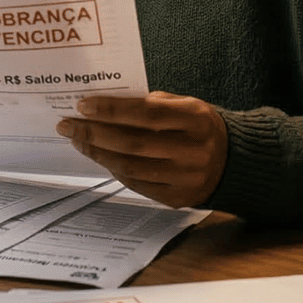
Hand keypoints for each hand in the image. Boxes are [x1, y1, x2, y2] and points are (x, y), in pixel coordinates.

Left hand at [56, 91, 227, 207]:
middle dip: (94, 133)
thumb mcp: (187, 105)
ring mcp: (185, 178)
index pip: (147, 113)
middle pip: (133, 143)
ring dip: (97, 153)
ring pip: (130, 167)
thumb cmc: (200, 127)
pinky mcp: (176, 198)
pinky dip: (113, 169)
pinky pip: (136, 184)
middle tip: (68, 125)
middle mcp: (192, 150)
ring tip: (78, 141)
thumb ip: (152, 103)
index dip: (112, 110)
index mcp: (196, 119)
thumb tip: (105, 105)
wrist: (234, 162)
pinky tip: (100, 156)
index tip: (83, 105)